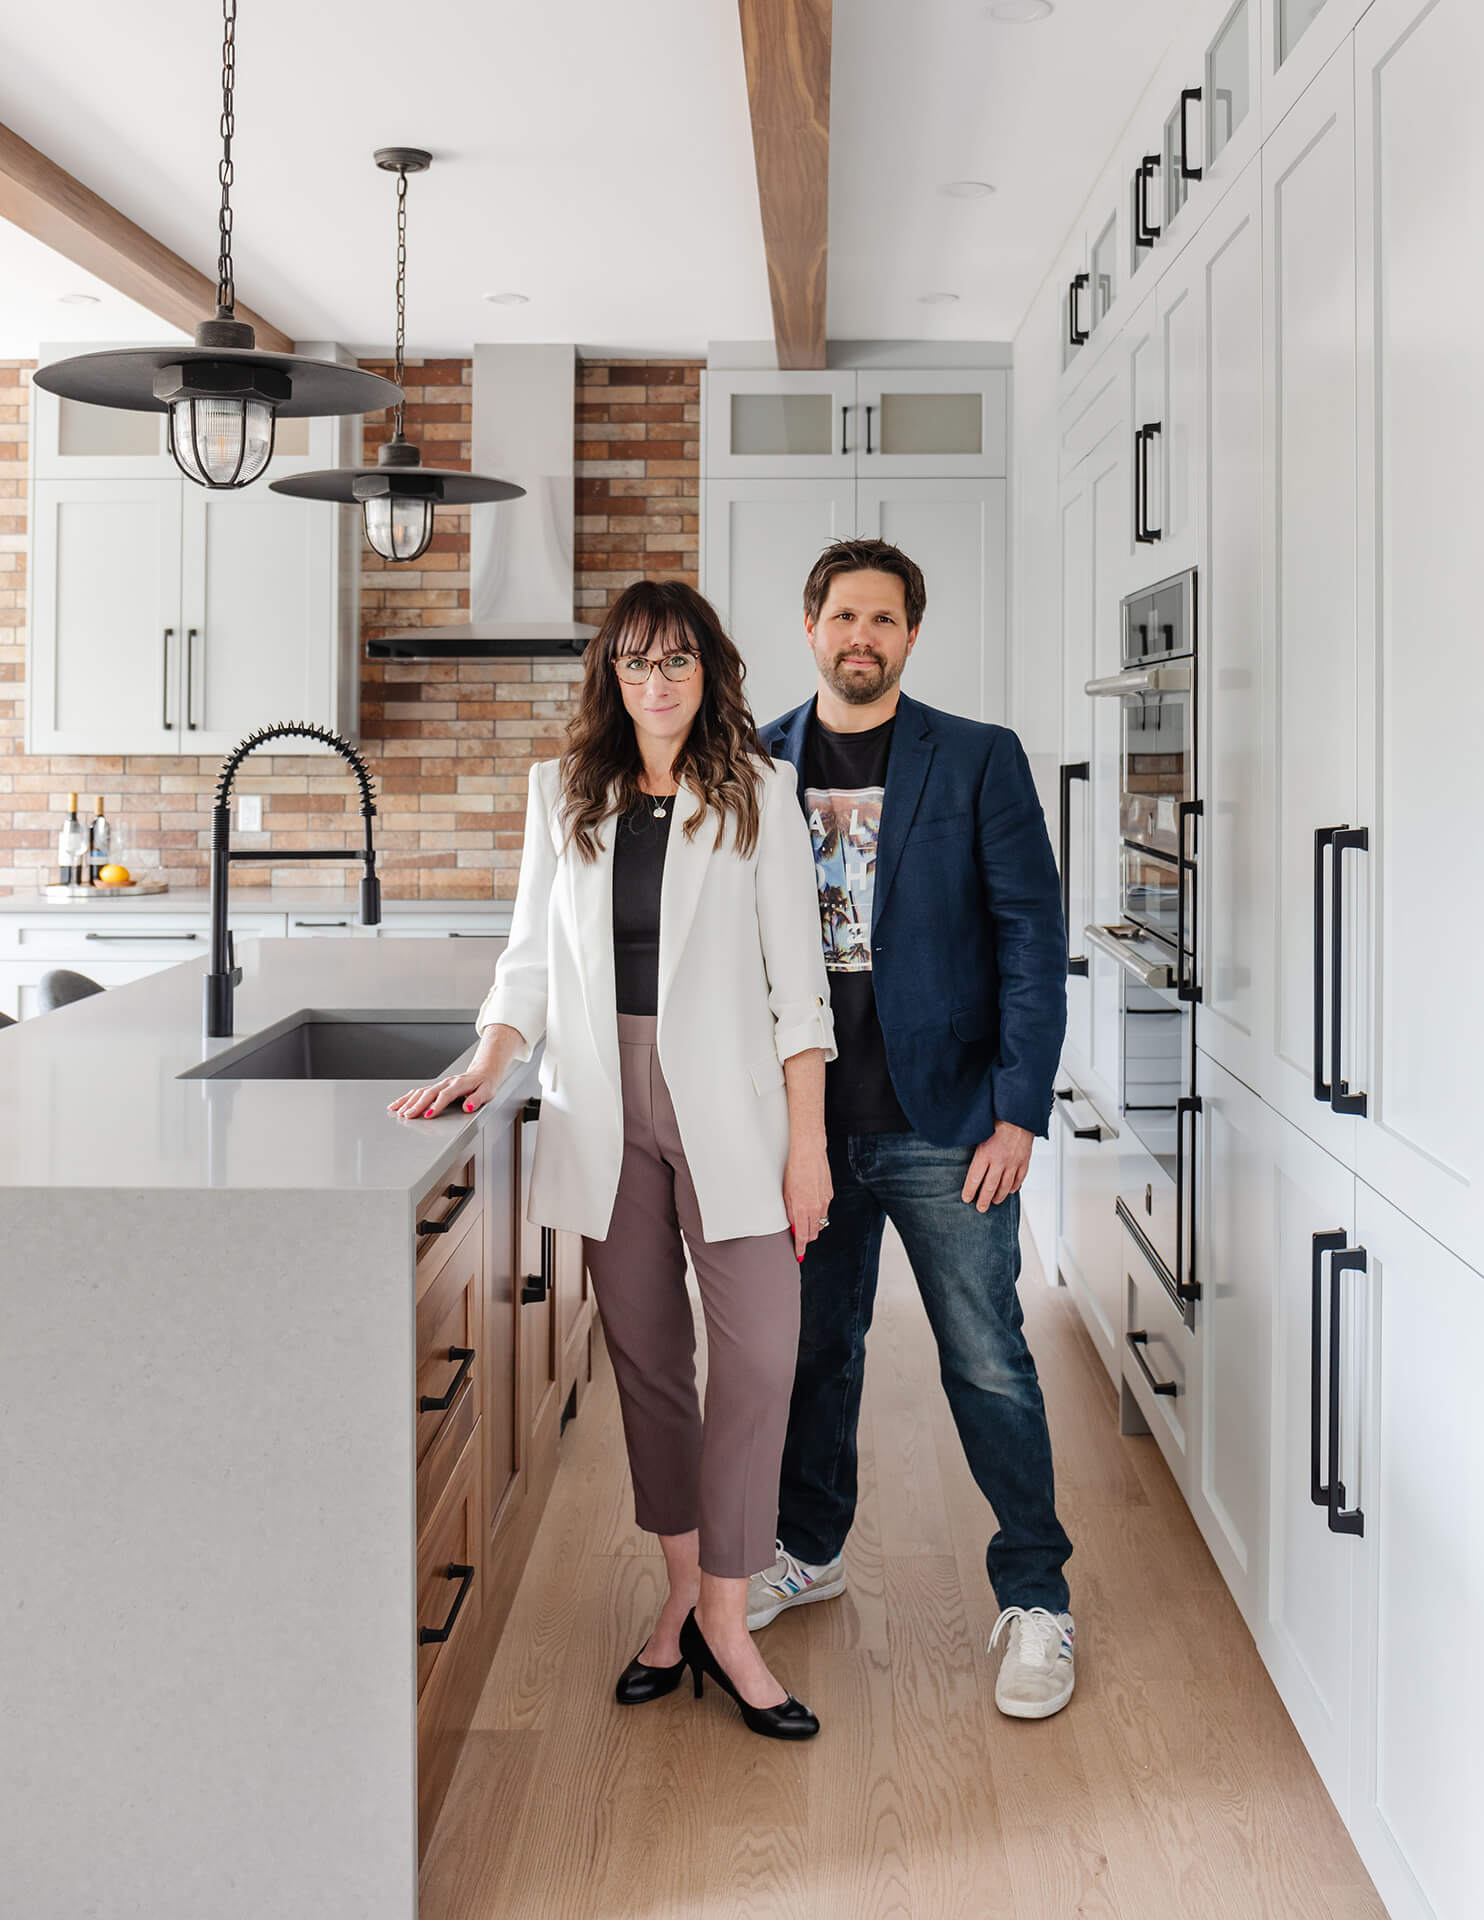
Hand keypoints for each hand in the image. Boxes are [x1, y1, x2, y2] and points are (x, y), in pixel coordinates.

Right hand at [387, 1070, 497, 1121]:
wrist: (483, 1072)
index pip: (446, 1095)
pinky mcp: (436, 1087)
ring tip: (398, 1111)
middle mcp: (447, 1083)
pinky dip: (407, 1098)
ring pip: (421, 1092)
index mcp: (459, 1084)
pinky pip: (419, 1091)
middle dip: (417, 1105)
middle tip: (408, 1116)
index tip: (429, 1115)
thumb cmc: (485, 1084)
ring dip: (409, 1101)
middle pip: (429, 1093)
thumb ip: (477, 1099)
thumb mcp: (487, 1092)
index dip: (436, 1105)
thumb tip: (467, 1107)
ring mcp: (440, 1084)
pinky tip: (397, 1104)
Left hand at [784, 1134, 832, 1260]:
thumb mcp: (786, 1193)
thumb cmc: (795, 1168)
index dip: (801, 1247)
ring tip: (804, 1220)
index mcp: (803, 1208)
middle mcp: (816, 1207)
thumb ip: (791, 1212)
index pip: (803, 1236)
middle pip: (814, 1232)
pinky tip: (811, 1205)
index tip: (799, 1254)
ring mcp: (825, 1201)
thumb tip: (793, 1226)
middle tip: (799, 1237)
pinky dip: (818, 1213)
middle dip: (807, 1238)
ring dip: (813, 1225)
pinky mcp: (830, 1194)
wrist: (809, 1152)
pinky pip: (824, 1210)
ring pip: (821, 1222)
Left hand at [961, 1121, 1033, 1210]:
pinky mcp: (1024, 1161)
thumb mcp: (980, 1131)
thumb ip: (973, 1145)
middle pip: (989, 1187)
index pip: (974, 1179)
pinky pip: (1019, 1179)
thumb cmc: (998, 1118)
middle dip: (983, 1200)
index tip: (966, 1198)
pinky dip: (1014, 1187)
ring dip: (999, 1196)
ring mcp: (1013, 1163)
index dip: (969, 1191)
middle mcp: (1000, 1161)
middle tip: (980, 1208)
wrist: (1020, 1113)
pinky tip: (1010, 1191)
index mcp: (985, 1154)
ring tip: (994, 1202)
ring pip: (1005, 1186)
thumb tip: (960, 1151)